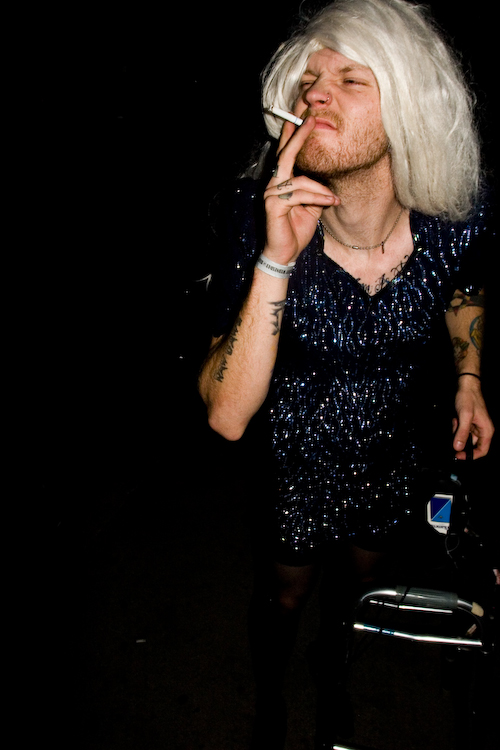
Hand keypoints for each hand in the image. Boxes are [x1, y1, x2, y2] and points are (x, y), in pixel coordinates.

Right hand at [262, 117, 338, 264]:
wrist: (286, 253)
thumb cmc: (296, 230)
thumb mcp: (312, 207)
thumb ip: (317, 191)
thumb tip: (328, 180)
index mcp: (282, 182)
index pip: (286, 155)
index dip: (293, 136)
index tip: (302, 119)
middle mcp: (274, 184)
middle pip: (286, 155)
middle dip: (299, 137)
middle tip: (311, 120)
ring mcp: (271, 194)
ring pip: (301, 180)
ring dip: (321, 190)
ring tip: (334, 199)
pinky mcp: (273, 205)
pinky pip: (300, 194)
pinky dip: (317, 198)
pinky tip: (328, 203)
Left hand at [452, 377, 494, 458]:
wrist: (466, 386)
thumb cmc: (469, 398)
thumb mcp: (464, 416)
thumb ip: (461, 432)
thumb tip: (458, 448)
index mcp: (486, 430)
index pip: (482, 450)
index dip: (471, 456)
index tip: (458, 456)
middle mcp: (482, 430)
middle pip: (472, 445)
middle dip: (461, 442)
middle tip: (453, 435)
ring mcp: (475, 427)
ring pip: (464, 438)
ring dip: (457, 433)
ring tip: (456, 422)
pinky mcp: (469, 423)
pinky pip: (461, 431)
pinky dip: (456, 427)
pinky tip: (455, 419)